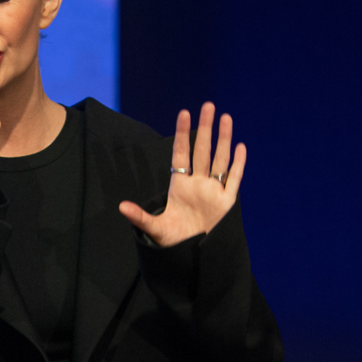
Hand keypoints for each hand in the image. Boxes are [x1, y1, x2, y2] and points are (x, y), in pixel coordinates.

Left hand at [118, 102, 245, 246]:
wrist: (191, 256)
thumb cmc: (172, 241)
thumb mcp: (155, 229)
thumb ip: (140, 217)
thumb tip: (121, 207)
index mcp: (180, 186)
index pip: (181, 153)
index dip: (183, 134)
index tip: (183, 113)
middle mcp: (198, 184)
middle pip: (203, 150)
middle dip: (206, 128)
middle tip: (208, 105)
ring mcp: (213, 191)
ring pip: (220, 160)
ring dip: (223, 139)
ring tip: (225, 117)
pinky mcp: (226, 203)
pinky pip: (234, 179)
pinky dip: (238, 164)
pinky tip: (240, 146)